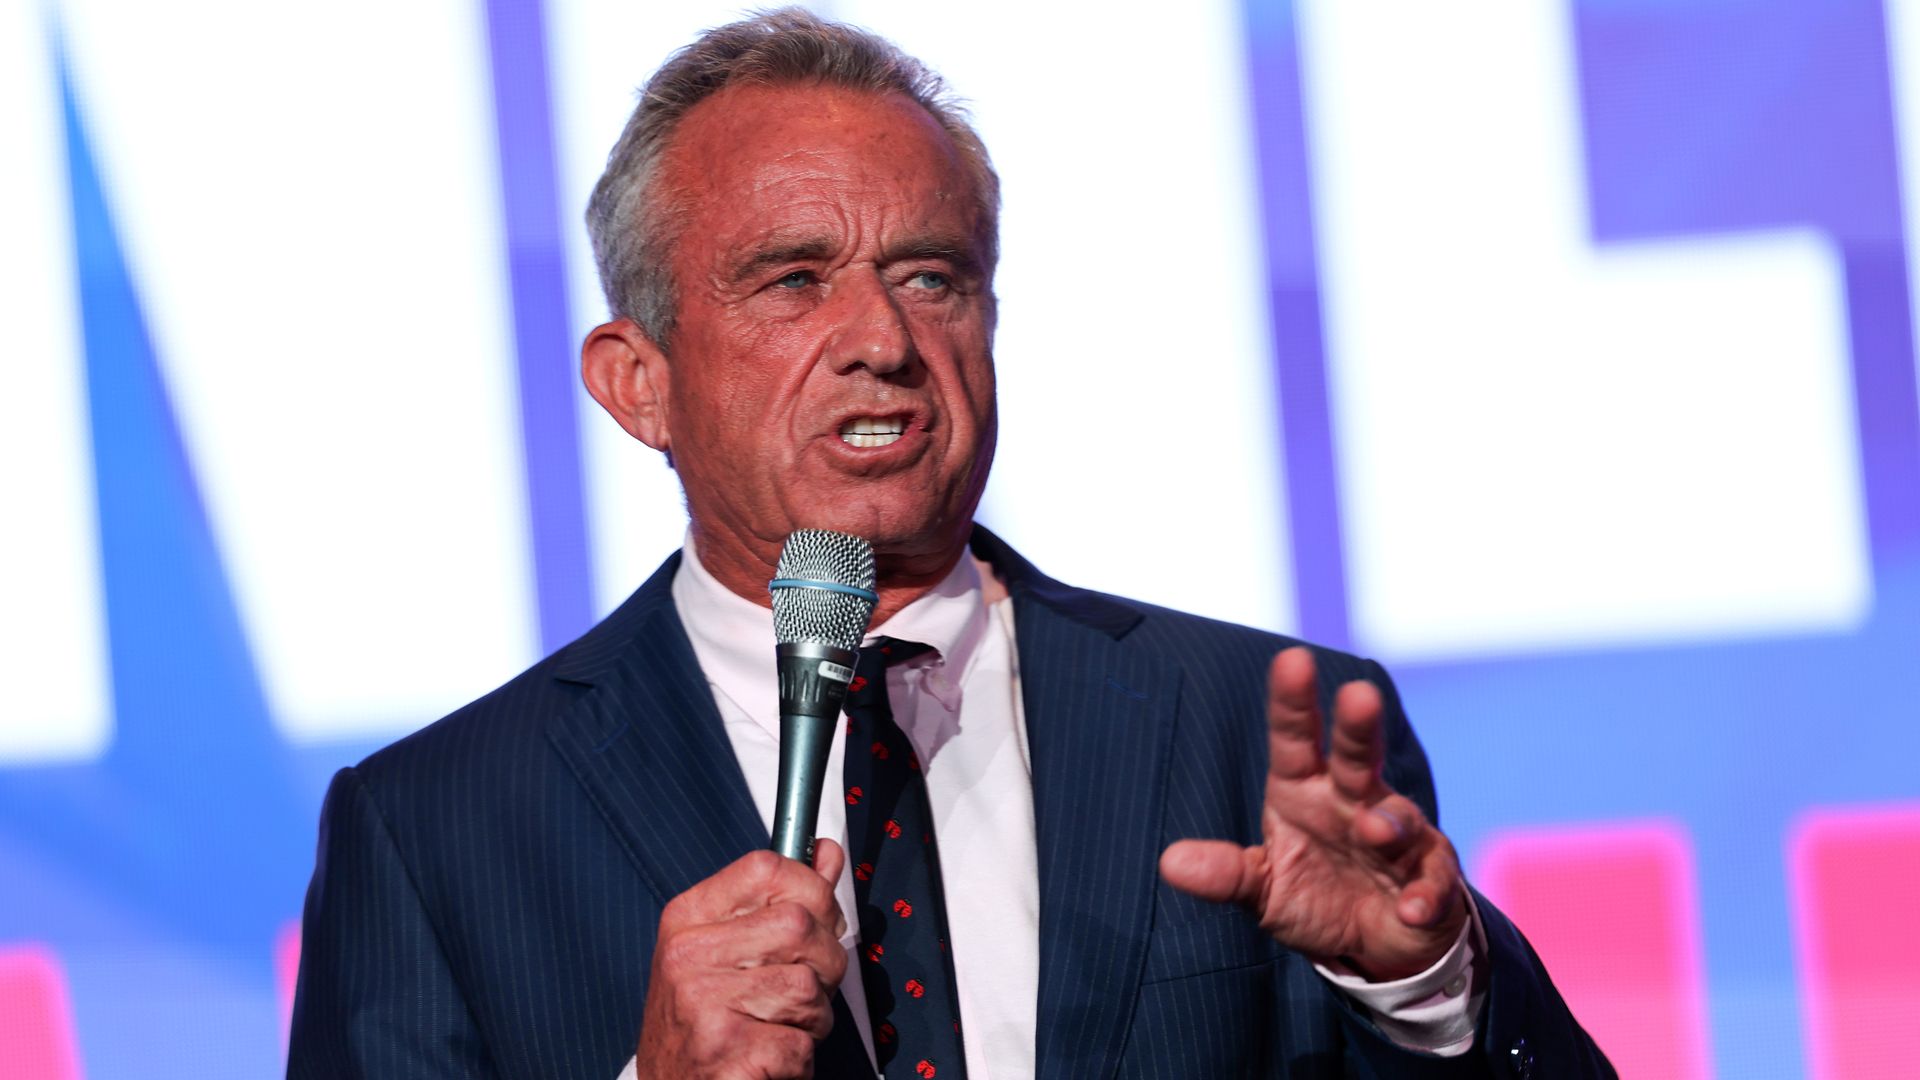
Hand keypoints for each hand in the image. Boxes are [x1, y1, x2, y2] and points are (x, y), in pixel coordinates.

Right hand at [635, 842, 848, 1079]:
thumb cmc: (704, 1023)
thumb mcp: (729, 950)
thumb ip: (781, 900)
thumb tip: (824, 853)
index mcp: (689, 918)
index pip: (768, 868)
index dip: (811, 891)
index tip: (816, 918)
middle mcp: (689, 953)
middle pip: (800, 924)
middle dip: (824, 963)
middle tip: (801, 990)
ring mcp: (702, 1000)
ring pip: (808, 986)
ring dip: (812, 1017)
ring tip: (778, 1027)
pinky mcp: (725, 1049)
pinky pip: (801, 1043)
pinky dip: (799, 1059)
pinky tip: (768, 1057)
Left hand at [1159, 647, 1465, 980]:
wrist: (1375, 945)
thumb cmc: (1317, 898)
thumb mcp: (1263, 889)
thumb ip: (1226, 874)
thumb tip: (1169, 863)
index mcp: (1304, 791)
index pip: (1294, 739)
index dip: (1293, 702)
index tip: (1293, 659)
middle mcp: (1352, 801)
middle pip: (1355, 754)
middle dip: (1358, 726)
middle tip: (1358, 694)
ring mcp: (1399, 838)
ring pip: (1398, 817)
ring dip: (1390, 822)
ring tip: (1375, 831)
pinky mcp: (1431, 879)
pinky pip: (1432, 881)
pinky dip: (1425, 895)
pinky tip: (1414, 909)